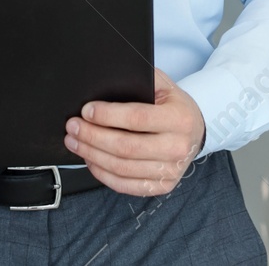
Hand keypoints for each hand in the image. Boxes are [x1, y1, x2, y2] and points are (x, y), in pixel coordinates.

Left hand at [63, 68, 205, 195]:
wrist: (195, 131)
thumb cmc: (173, 106)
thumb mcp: (164, 85)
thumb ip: (140, 81)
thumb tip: (104, 85)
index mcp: (180, 118)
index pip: (137, 118)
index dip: (108, 115)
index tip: (86, 111)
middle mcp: (178, 147)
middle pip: (126, 147)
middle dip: (93, 136)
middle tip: (72, 127)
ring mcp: (171, 171)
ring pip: (122, 168)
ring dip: (92, 155)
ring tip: (75, 142)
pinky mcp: (162, 186)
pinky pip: (125, 185)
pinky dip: (102, 173)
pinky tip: (90, 159)